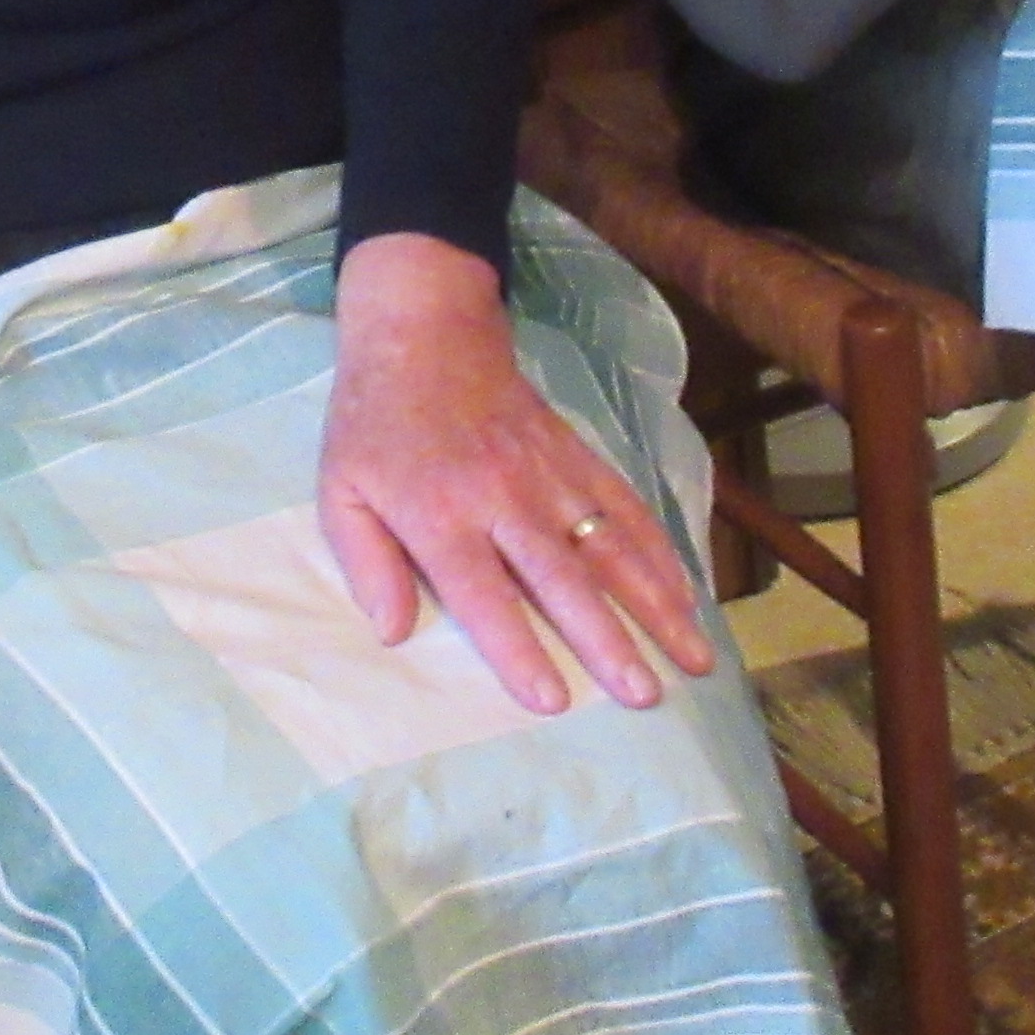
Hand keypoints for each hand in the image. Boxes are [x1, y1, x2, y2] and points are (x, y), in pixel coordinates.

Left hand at [314, 234, 721, 716]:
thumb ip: (366, 564)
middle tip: (645, 694)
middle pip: (563, 579)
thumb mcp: (341, 492)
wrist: (426, 335)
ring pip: (612, 548)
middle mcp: (504, 499)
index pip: (484, 593)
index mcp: (441, 515)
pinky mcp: (578, 456)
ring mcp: (550, 475)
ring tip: (694, 656)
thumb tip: (391, 633)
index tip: (552, 700)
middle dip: (608, 640)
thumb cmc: (376, 426)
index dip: (517, 648)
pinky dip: (661, 552)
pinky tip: (687, 594)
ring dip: (657, 605)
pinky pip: (628, 508)